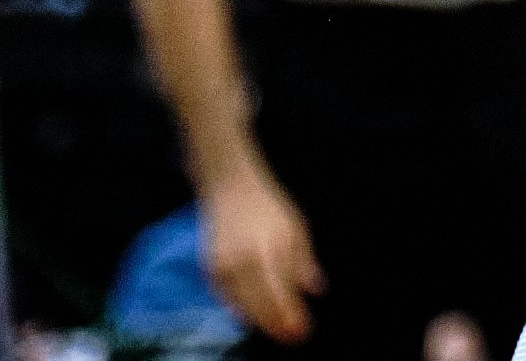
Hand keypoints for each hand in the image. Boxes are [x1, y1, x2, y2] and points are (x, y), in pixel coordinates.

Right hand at [202, 161, 323, 343]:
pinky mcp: (209, 272)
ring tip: (278, 327)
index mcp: (265, 251)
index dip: (291, 318)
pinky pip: (228, 301)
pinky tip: (256, 314)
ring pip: (242, 309)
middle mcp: (240, 264)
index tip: (303, 331)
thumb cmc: (267, 207)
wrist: (229, 188)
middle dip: (278, 326)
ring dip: (261, 321)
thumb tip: (316, 289)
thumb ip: (303, 262)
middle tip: (293, 337)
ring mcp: (221, 270)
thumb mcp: (295, 229)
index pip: (279, 296)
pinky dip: (243, 310)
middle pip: (260, 309)